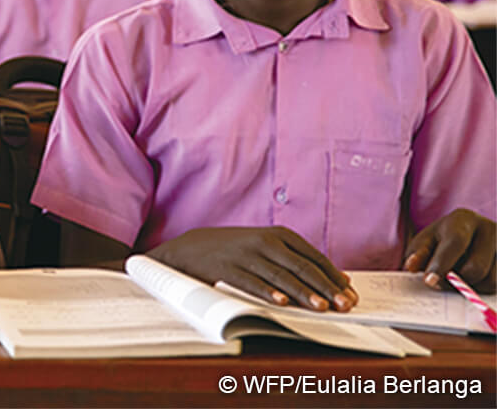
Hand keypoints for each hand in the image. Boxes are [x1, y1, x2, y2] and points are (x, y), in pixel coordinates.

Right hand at [148, 226, 357, 310]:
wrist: (190, 248)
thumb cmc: (235, 250)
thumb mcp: (266, 246)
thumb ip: (297, 258)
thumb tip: (337, 278)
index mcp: (278, 234)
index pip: (314, 257)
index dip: (333, 277)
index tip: (351, 296)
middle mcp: (264, 241)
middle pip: (301, 266)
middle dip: (325, 288)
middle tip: (344, 305)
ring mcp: (245, 254)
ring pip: (280, 275)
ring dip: (302, 292)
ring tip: (320, 307)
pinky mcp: (227, 268)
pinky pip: (251, 282)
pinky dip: (267, 292)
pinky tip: (281, 302)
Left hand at [404, 209, 495, 291]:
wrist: (473, 235)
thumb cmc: (444, 239)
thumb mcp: (427, 241)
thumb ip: (418, 253)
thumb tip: (411, 266)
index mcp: (463, 218)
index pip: (455, 243)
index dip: (441, 264)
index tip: (430, 281)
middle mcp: (489, 228)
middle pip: (475, 267)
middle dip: (457, 281)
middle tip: (444, 282)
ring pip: (490, 280)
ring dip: (472, 286)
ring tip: (461, 276)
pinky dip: (484, 288)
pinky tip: (476, 278)